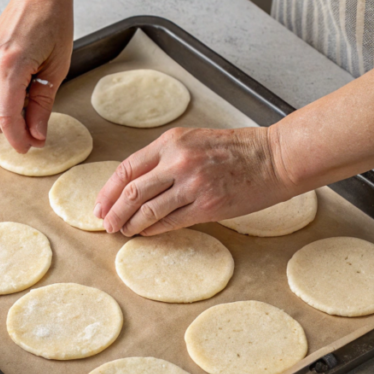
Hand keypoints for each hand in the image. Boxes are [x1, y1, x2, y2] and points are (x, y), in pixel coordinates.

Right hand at [0, 0, 73, 152]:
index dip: (17, 139)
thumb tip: (37, 135)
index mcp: (10, 64)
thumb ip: (43, 105)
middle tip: (33, 135)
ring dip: (2, 116)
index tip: (30, 148)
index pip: (6, 117)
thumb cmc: (53, 22)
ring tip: (29, 113)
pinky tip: (19, 95)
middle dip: (9, 131)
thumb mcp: (56, 69)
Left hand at [94, 126, 293, 235]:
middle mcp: (178, 161)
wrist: (274, 158)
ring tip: (123, 232)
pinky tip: (145, 233)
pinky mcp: (207, 205)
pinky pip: (170, 222)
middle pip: (131, 192)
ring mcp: (192, 184)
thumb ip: (166, 157)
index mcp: (171, 142)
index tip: (99, 205)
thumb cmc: (237, 149)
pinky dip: (153, 229)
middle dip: (113, 212)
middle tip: (106, 225)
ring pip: (147, 210)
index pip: (127, 169)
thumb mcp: (194, 140)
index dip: (108, 191)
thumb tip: (137, 184)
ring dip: (130, 224)